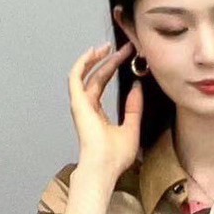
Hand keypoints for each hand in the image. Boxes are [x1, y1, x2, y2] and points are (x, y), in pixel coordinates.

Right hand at [68, 42, 142, 179]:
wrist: (104, 167)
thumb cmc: (115, 157)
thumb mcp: (132, 127)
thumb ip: (134, 108)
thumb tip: (137, 87)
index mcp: (96, 113)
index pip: (103, 84)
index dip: (113, 68)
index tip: (128, 56)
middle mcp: (86, 107)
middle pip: (96, 76)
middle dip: (109, 60)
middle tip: (124, 47)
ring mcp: (80, 104)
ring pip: (85, 74)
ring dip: (95, 58)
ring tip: (107, 46)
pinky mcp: (77, 103)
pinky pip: (76, 77)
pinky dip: (83, 63)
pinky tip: (93, 52)